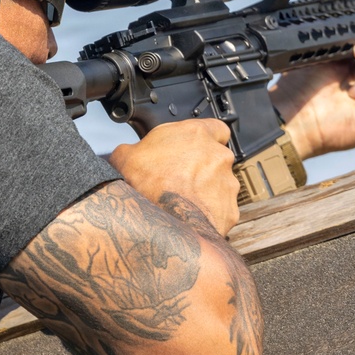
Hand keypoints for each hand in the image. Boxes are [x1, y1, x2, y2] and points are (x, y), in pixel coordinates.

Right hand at [108, 119, 239, 236]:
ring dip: (207, 191)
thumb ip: (136, 147)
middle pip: (217, 158)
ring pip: (222, 185)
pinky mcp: (230, 211)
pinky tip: (191, 218)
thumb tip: (130, 153)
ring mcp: (228, 184)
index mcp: (196, 135)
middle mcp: (218, 156)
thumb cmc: (143, 187)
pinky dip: (210, 214)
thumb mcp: (125, 156)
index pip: (216, 129)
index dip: (206, 139)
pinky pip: (222, 210)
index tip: (194, 148)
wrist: (158, 226)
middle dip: (203, 168)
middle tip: (180, 179)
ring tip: (183, 202)